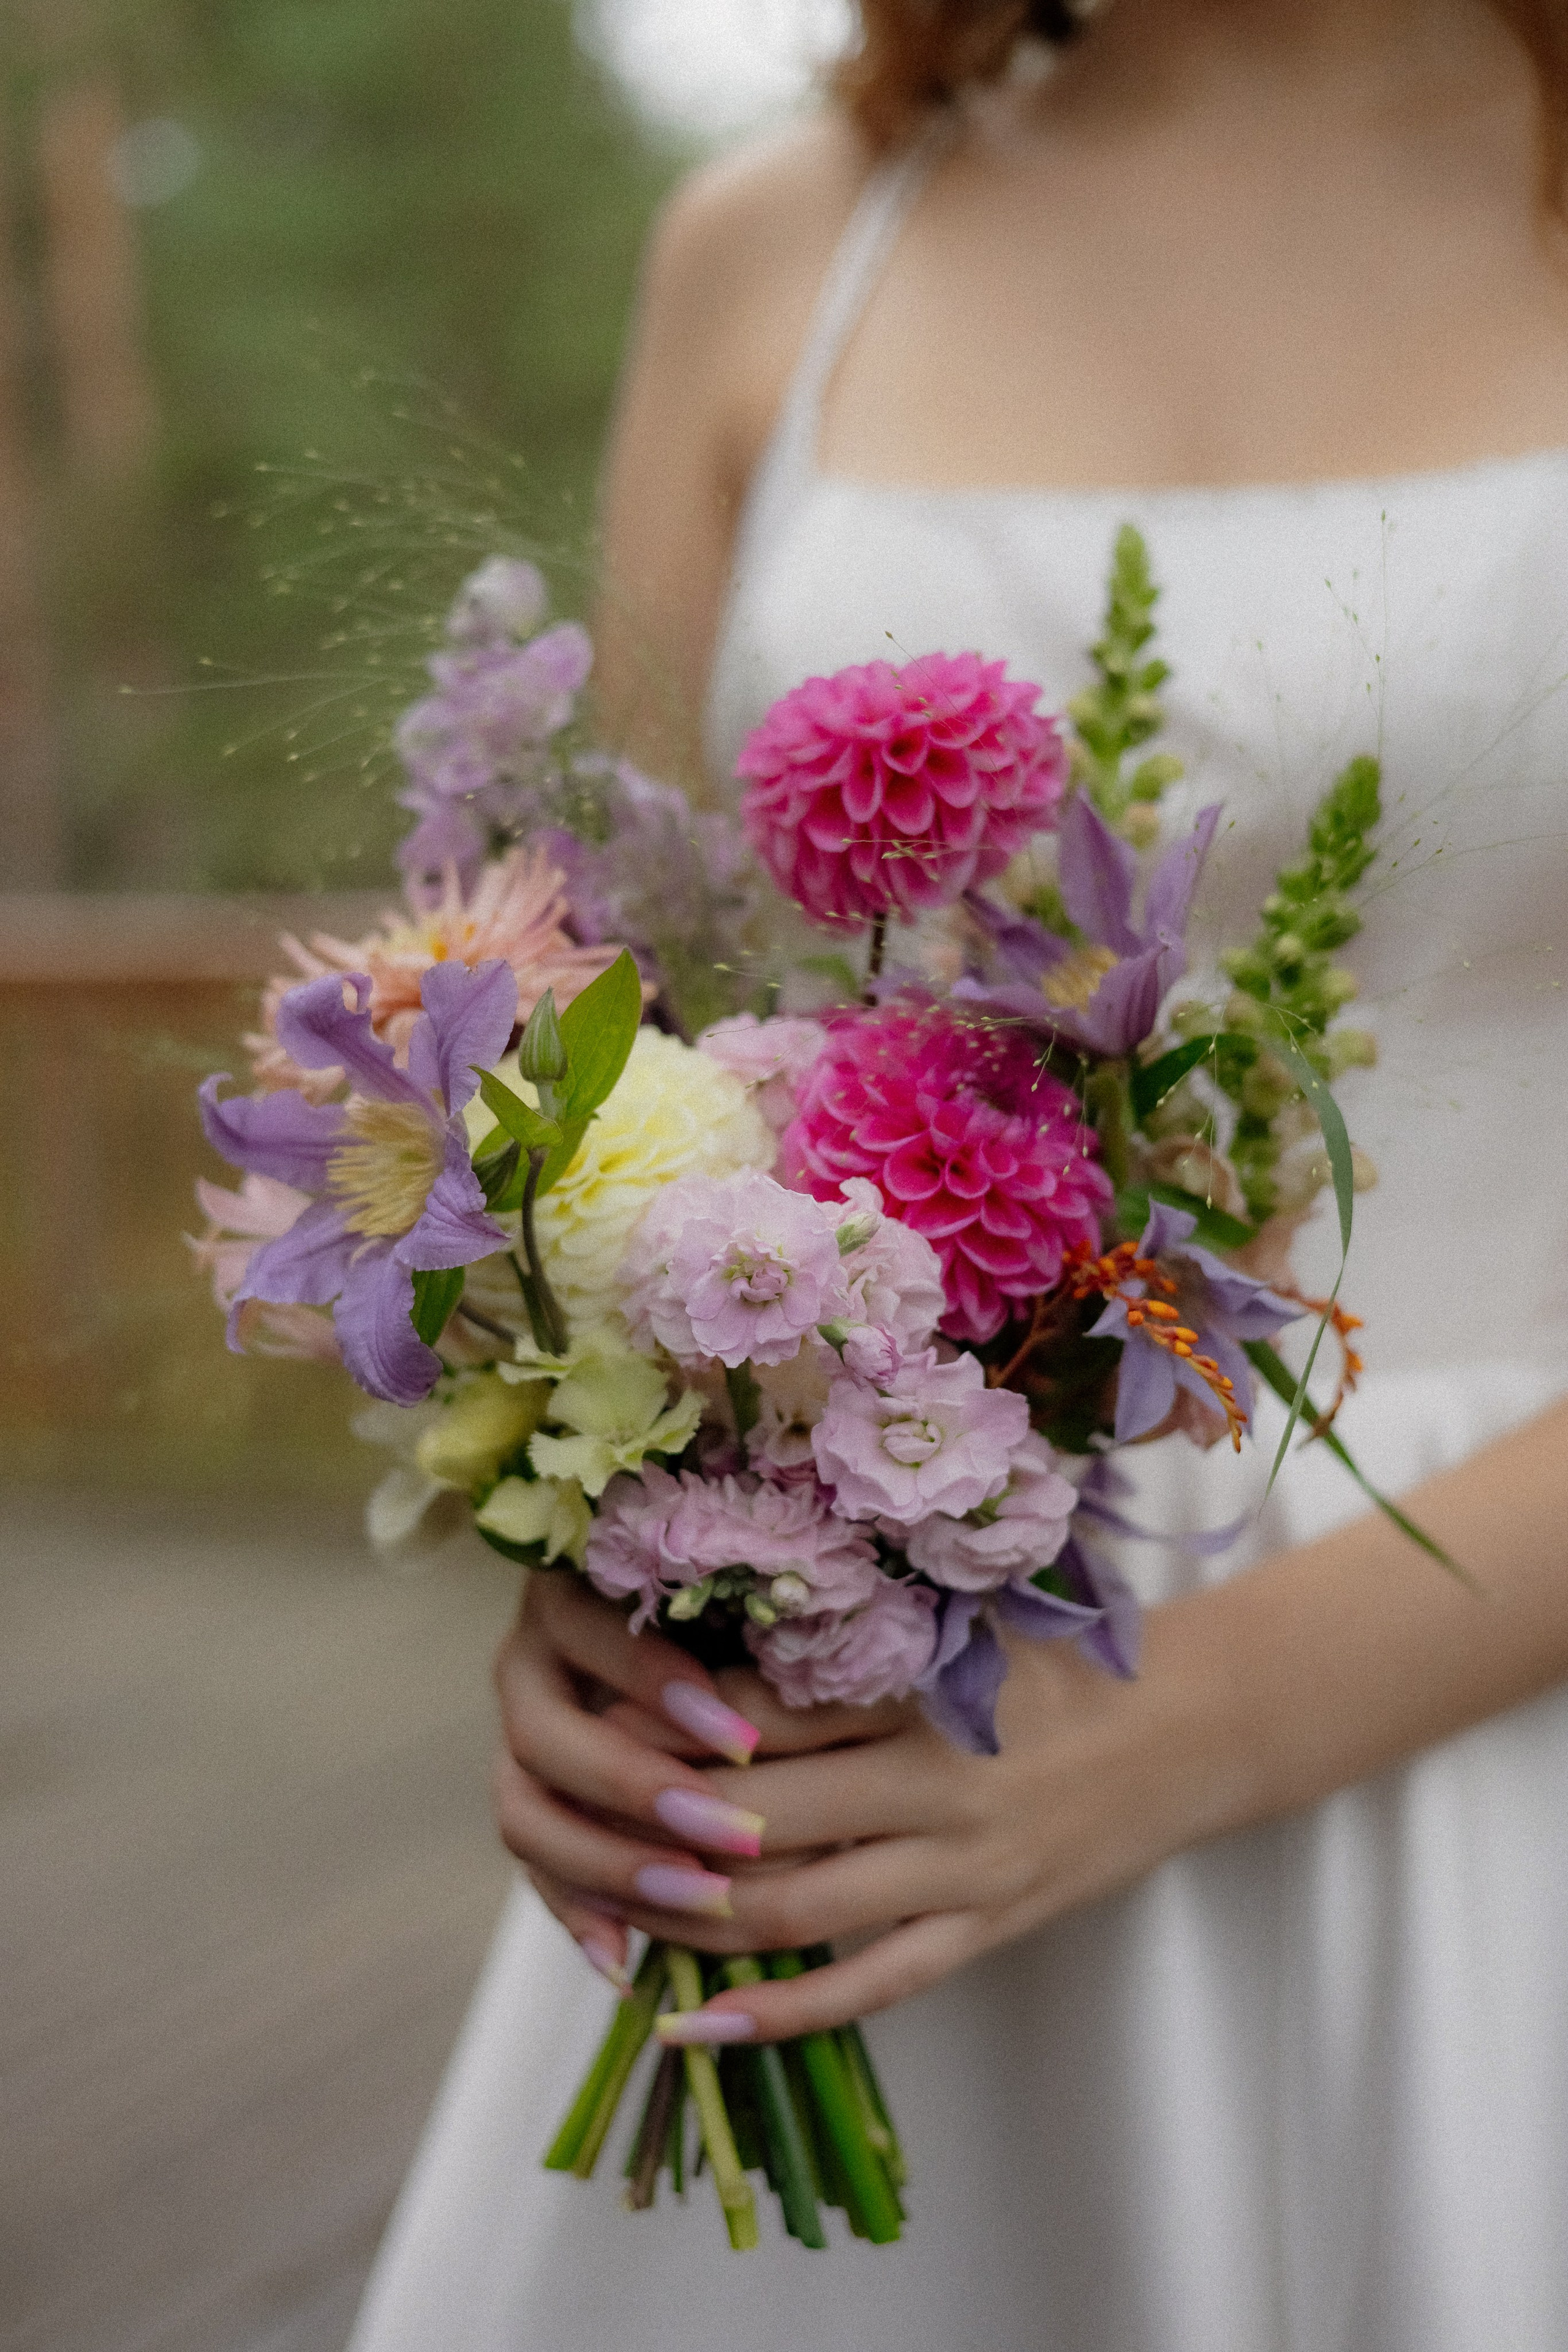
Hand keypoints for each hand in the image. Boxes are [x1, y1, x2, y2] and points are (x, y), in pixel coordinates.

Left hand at [494, 1569, 1222, 2038]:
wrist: (1194, 1725)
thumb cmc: (1060, 1658)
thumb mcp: (962, 1622)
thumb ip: (854, 1639)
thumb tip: (713, 1658)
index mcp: (921, 1690)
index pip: (765, 1714)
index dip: (668, 1728)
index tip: (590, 1721)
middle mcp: (934, 1785)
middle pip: (763, 1820)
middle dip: (656, 1831)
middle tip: (571, 1823)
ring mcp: (961, 1869)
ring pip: (801, 1911)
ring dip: (695, 1921)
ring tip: (608, 1915)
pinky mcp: (985, 1930)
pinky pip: (871, 1988)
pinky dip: (781, 2013)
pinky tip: (697, 2021)